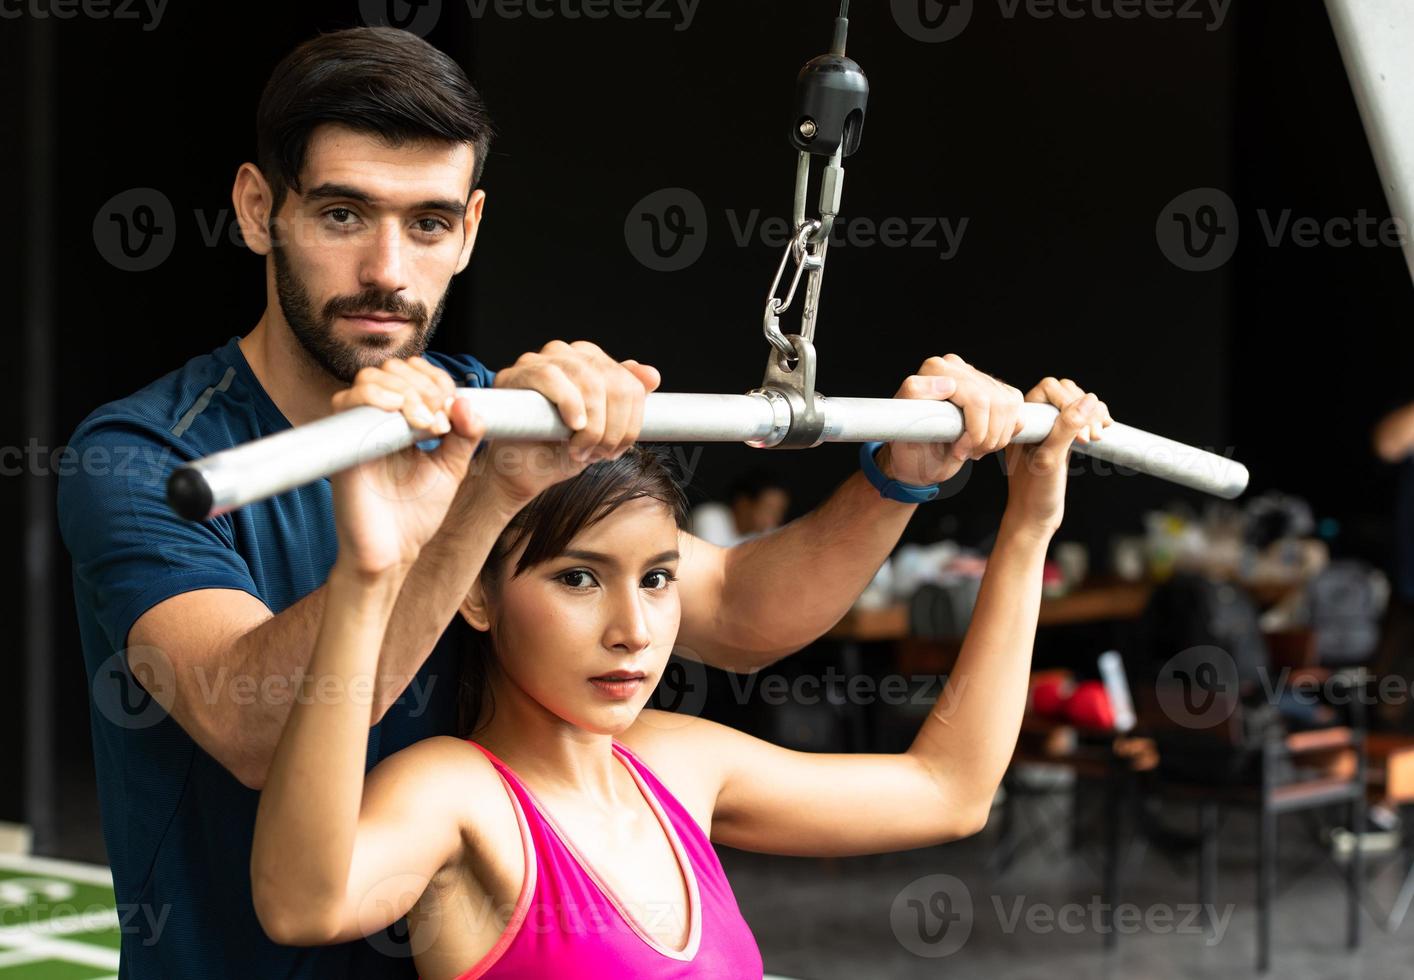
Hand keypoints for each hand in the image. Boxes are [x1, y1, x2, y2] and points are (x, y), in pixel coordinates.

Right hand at [329, 357, 486, 577]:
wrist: (393, 550)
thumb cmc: (416, 513)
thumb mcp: (451, 468)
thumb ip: (465, 435)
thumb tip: (468, 402)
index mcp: (403, 421)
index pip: (414, 373)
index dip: (437, 380)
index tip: (453, 407)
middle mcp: (377, 420)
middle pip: (393, 369)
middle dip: (425, 386)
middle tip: (440, 421)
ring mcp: (357, 429)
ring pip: (371, 379)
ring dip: (406, 392)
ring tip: (426, 423)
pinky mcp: (342, 443)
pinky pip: (347, 403)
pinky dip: (376, 398)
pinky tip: (401, 415)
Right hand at [482, 340, 659, 504]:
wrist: (524, 473)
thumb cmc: (560, 449)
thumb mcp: (604, 429)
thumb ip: (627, 400)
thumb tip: (652, 375)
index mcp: (590, 361)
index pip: (628, 381)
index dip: (629, 421)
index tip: (616, 449)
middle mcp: (566, 354)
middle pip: (611, 379)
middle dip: (612, 426)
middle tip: (599, 453)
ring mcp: (538, 360)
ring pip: (586, 378)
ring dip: (593, 423)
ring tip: (581, 448)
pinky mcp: (514, 374)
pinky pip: (550, 376)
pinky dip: (569, 403)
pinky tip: (573, 426)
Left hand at [879, 354, 1025, 485]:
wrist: (920, 460)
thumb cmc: (910, 447)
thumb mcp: (901, 426)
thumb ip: (913, 395)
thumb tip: (946, 384)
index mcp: (935, 369)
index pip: (976, 398)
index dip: (975, 431)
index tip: (958, 451)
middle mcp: (956, 366)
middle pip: (997, 403)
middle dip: (987, 437)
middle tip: (966, 453)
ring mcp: (977, 376)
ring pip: (1009, 406)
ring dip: (996, 438)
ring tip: (973, 450)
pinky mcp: (993, 389)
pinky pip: (1016, 409)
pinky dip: (1005, 433)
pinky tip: (984, 441)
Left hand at [1001, 377, 1111, 536]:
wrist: (1035, 519)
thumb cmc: (1034, 493)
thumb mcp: (1050, 460)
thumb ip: (1066, 428)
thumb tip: (1089, 400)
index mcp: (1025, 420)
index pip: (1049, 388)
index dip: (1068, 402)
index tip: (1077, 435)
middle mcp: (1036, 421)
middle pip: (1067, 391)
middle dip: (1084, 409)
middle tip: (1089, 438)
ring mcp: (1051, 429)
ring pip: (1078, 403)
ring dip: (1093, 414)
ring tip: (1095, 437)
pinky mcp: (1064, 440)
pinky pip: (1083, 418)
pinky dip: (1096, 421)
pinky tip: (1100, 433)